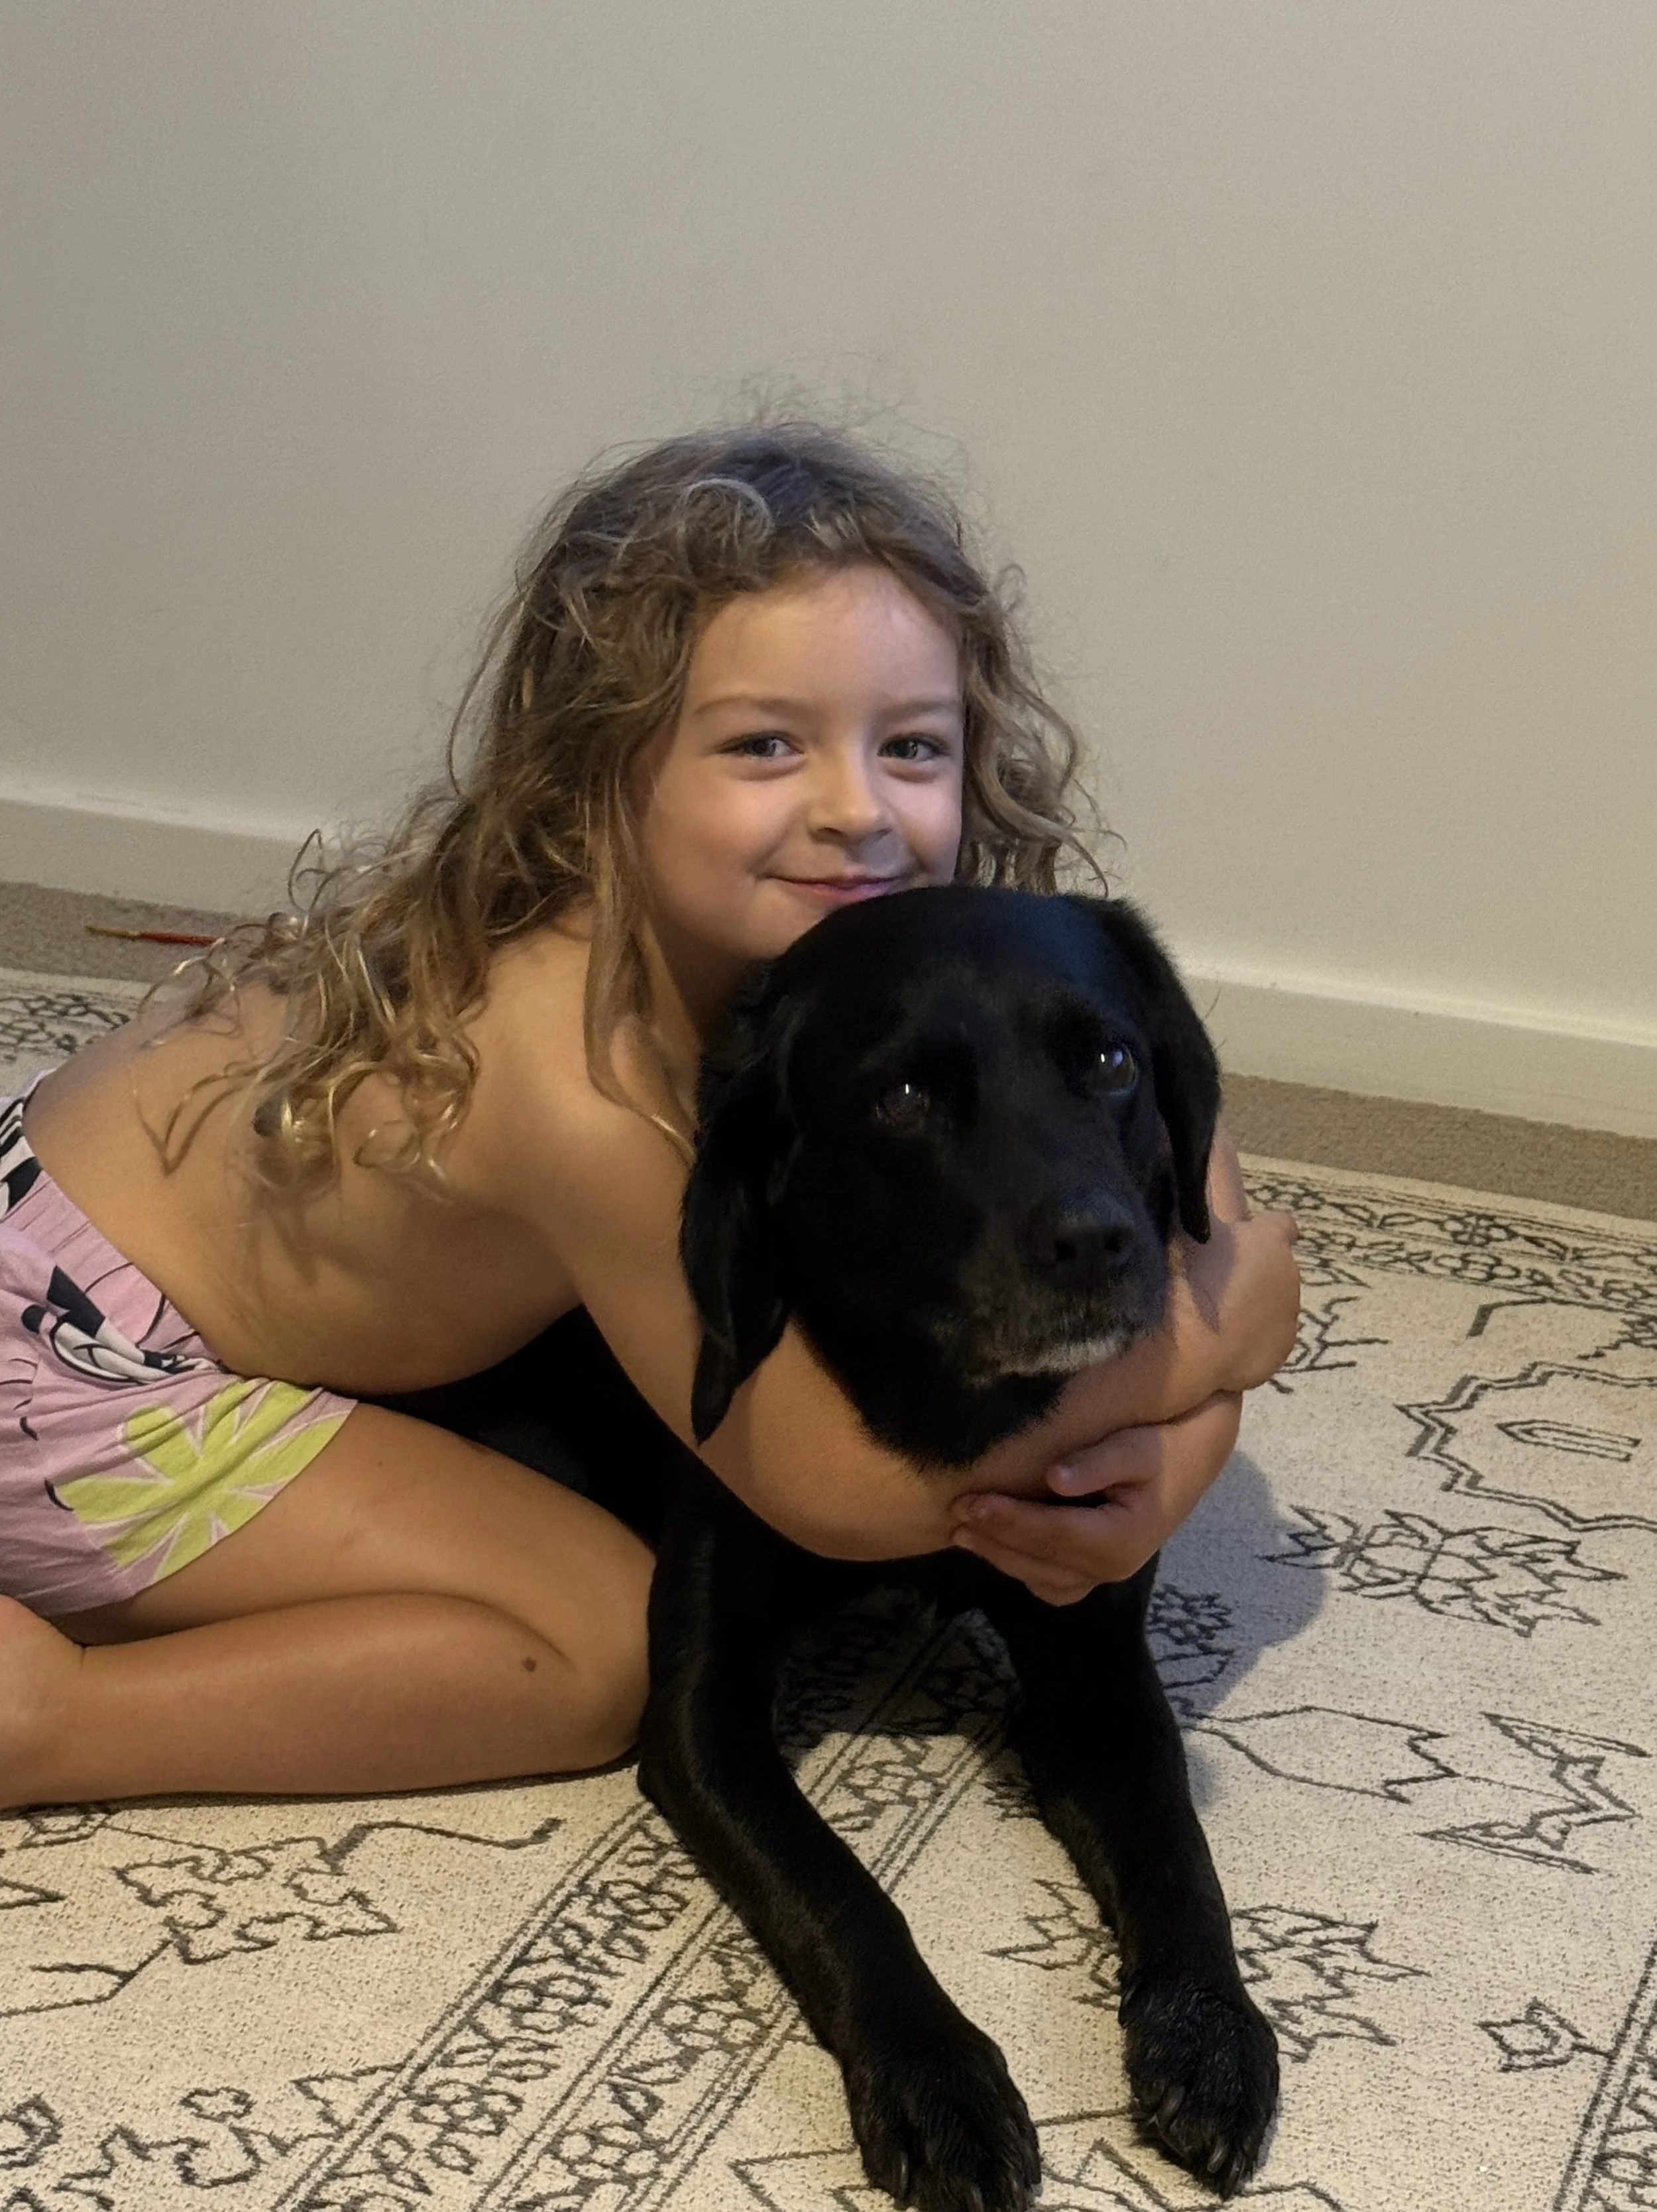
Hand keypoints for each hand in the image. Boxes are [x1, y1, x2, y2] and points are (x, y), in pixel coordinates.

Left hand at [949, 1392, 1242, 1604]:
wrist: (1198, 1453)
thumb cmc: (1167, 1443)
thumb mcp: (1137, 1445)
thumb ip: (1098, 1462)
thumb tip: (1054, 1478)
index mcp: (1121, 1539)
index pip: (1051, 1534)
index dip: (1007, 1520)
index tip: (970, 1501)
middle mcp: (1113, 1567)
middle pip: (1040, 1561)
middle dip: (994, 1540)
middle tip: (954, 1515)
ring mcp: (1107, 1573)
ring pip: (1042, 1578)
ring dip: (1001, 1558)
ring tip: (963, 1532)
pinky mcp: (1101, 1568)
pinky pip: (1055, 1584)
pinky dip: (1023, 1569)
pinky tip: (996, 1545)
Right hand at [1176, 1211, 1300, 1394]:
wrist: (1186, 1343)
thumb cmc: (1184, 1276)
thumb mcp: (1186, 1227)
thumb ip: (1199, 1211)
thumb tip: (1193, 1190)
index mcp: (1270, 1240)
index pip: (1282, 1224)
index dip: (1264, 1230)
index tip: (1245, 1237)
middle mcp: (1289, 1277)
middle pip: (1277, 1270)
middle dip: (1254, 1272)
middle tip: (1217, 1280)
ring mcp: (1288, 1319)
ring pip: (1273, 1307)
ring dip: (1254, 1307)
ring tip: (1216, 1316)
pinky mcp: (1280, 1353)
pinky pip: (1266, 1341)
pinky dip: (1249, 1341)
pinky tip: (1221, 1344)